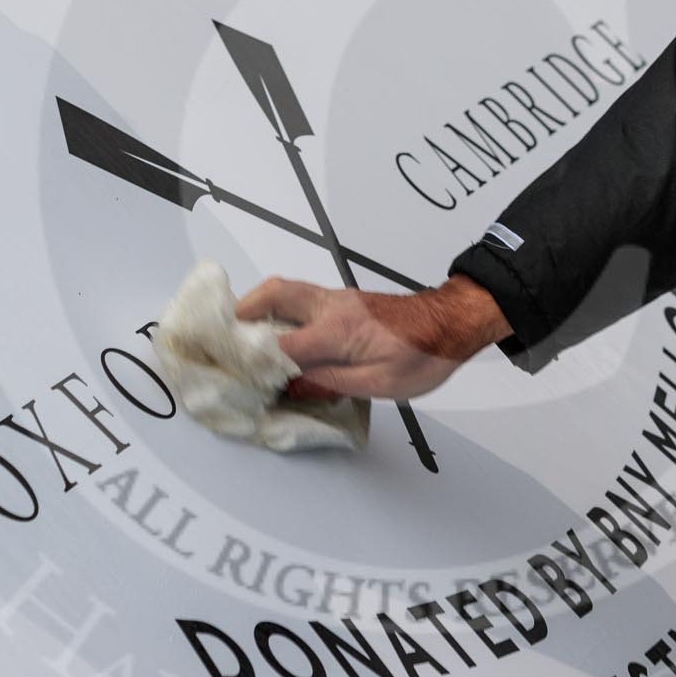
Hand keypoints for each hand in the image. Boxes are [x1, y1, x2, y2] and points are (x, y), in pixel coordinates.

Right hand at [235, 274, 510, 400]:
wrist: (451, 322)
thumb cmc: (424, 354)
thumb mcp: (380, 384)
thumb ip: (332, 382)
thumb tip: (295, 385)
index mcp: (338, 331)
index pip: (282, 345)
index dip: (255, 360)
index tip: (236, 373)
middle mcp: (331, 307)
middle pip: (274, 295)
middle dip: (243, 311)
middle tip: (224, 332)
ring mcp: (337, 300)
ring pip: (286, 291)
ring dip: (260, 307)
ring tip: (244, 334)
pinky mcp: (343, 301)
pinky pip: (301, 298)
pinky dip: (280, 309)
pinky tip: (278, 332)